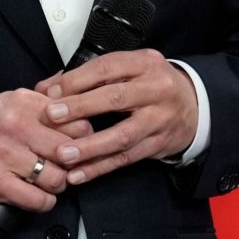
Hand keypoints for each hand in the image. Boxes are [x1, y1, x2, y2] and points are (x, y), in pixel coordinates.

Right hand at [0, 89, 92, 211]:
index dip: (83, 137)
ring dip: (58, 184)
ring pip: (56, 178)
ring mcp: (5, 155)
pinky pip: (37, 200)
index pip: (76, 122)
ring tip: (49, 179)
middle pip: (70, 151)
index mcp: (23, 104)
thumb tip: (72, 81)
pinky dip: (44, 201)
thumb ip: (46, 96)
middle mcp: (15, 127)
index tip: (78, 143)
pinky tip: (39, 194)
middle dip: (73, 163)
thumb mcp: (14, 100)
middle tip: (66, 165)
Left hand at [36, 49, 197, 184]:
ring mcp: (160, 119)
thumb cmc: (148, 84)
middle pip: (116, 98)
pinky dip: (100, 167)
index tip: (49, 93)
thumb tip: (45, 89)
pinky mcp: (159, 144)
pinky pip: (127, 158)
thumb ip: (86, 76)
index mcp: (143, 63)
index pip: (106, 68)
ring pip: (123, 135)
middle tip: (52, 117)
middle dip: (80, 108)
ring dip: (90, 147)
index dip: (76, 81)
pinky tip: (78, 174)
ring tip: (63, 154)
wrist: (194, 105)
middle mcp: (156, 89)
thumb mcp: (126, 69)